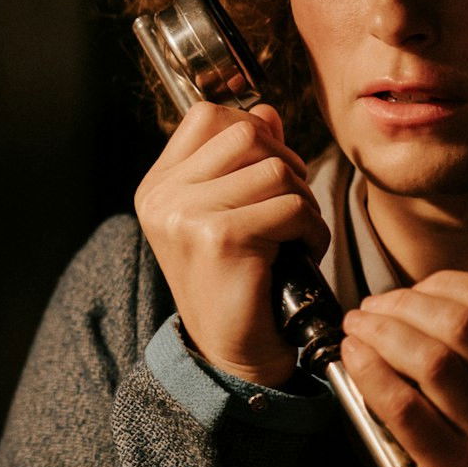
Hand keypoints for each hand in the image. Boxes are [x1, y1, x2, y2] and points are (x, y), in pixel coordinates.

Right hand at [134, 102, 329, 387]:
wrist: (231, 355)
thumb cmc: (237, 282)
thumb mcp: (229, 211)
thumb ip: (241, 159)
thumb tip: (266, 111)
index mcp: (157, 186)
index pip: (206, 116)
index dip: (250, 132)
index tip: (265, 173)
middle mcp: (163, 197)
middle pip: (246, 133)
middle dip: (284, 165)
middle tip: (287, 208)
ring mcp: (186, 215)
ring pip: (274, 169)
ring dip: (302, 201)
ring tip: (292, 235)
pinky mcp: (221, 236)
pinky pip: (291, 205)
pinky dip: (310, 231)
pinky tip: (298, 254)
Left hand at [339, 271, 467, 466]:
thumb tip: (417, 303)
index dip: (440, 285)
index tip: (405, 294)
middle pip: (460, 322)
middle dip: (400, 305)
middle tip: (367, 312)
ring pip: (431, 360)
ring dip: (380, 335)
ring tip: (355, 333)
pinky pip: (406, 408)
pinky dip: (371, 376)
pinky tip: (353, 364)